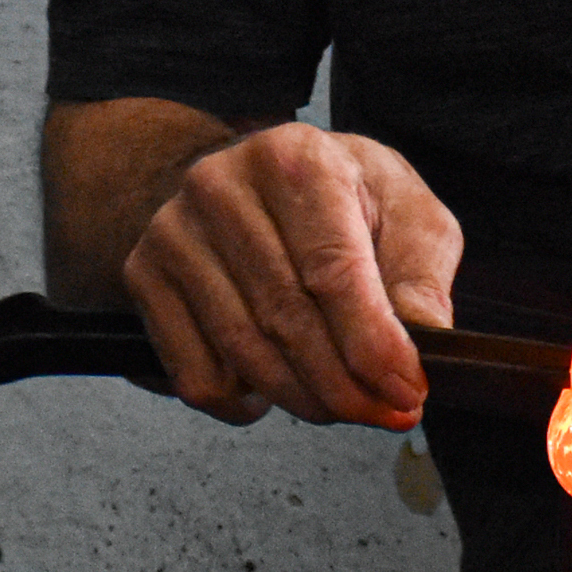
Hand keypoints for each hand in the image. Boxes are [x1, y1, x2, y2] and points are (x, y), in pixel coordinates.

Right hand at [123, 122, 463, 427]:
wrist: (249, 180)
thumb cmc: (339, 196)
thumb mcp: (403, 208)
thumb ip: (421, 270)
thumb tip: (427, 336)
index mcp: (297, 158)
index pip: (332, 269)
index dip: (371, 342)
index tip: (406, 390)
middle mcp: (223, 186)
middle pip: (285, 317)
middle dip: (343, 383)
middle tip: (384, 413)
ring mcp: (174, 232)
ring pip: (241, 351)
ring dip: (301, 398)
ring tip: (343, 404)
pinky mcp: (144, 275)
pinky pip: (194, 372)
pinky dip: (243, 401)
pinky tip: (276, 386)